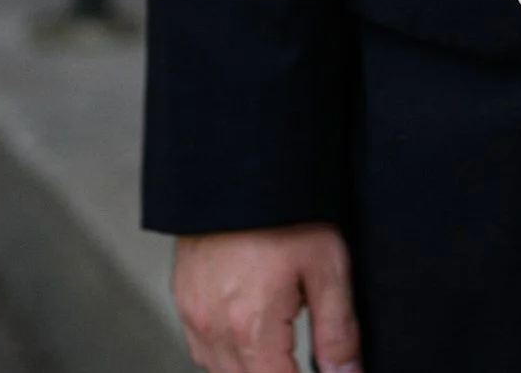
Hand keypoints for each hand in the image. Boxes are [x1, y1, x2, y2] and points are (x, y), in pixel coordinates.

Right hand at [171, 225, 359, 372]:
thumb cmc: (287, 212)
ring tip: (281, 333)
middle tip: (303, 351)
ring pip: (222, 371)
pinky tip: (253, 326)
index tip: (319, 368)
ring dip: (254, 365)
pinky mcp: (183, 303)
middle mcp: (214, 331)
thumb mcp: (327, 266)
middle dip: (279, 372)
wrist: (241, 169)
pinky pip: (203, 350)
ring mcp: (193, 319)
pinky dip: (229, 351)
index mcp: (252, 327)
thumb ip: (337, 330)